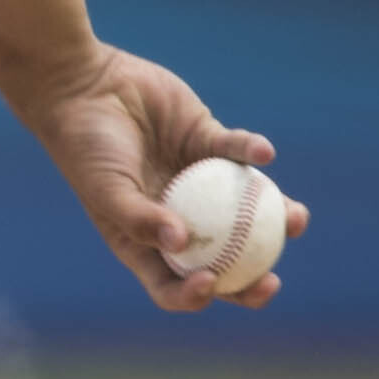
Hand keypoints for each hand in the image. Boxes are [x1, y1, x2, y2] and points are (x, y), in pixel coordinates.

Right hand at [12, 42, 309, 310]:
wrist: (82, 84)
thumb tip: (181, 246)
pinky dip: (253, 151)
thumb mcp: (105, 188)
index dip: (197, 294)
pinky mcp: (206, 140)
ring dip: (276, 217)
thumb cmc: (83, 145)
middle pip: (223, 259)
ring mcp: (196, 180)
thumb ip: (139, 219)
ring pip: (246, 209)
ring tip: (295, 217)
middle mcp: (177, 215)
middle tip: (272, 279)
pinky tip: (263, 151)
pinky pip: (238, 151)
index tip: (214, 284)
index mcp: (146, 239)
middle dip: (252, 277)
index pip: (174, 282)